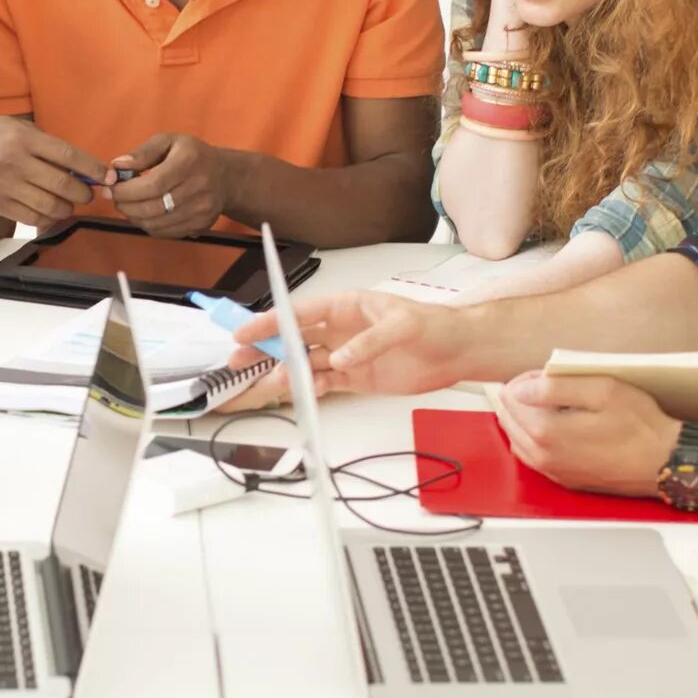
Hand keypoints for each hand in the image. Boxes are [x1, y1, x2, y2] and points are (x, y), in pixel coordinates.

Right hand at [0, 115, 109, 231]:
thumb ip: (42, 142)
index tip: (107, 176)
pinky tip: (51, 213)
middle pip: (63, 184)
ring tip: (69, 204)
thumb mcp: (12, 127)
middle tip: (88, 193)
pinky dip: (47, 219)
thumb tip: (75, 163)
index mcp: (24, 138)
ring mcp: (5, 185)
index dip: (92, 168)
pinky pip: (31, 217)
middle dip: (84, 193)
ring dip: (67, 208)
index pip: (68, 156)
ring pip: (50, 205)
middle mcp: (16, 162)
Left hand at [110, 133, 233, 236]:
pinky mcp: (201, 226)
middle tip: (115, 199)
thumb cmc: (191, 155)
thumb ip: (142, 153)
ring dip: (134, 217)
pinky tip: (143, 214)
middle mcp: (199, 188)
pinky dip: (147, 226)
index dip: (127, 190)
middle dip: (126, 206)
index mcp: (190, 162)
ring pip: (157, 224)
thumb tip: (117, 166)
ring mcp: (202, 211)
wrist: (225, 177)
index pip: (153, 184)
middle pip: (153, 207)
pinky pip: (165, 232)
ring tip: (127, 206)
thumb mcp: (168, 142)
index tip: (110, 188)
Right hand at [230, 291, 470, 396]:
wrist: (457, 352)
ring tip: (273, 382)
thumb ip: (370, 341)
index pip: (301, 313)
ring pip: (306, 363)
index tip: (248, 331)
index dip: (272, 322)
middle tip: (239, 359)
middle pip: (294, 338)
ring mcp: (347, 354)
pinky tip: (305, 392)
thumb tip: (340, 357)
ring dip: (287, 372)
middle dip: (266, 348)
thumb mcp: (404, 325)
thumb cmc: (434, 325)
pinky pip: (326, 382)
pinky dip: (313, 388)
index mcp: (346, 306)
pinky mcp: (357, 377)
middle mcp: (341, 329)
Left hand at [494, 371, 678, 497]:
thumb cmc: (641, 426)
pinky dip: (532, 439)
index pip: (512, 398)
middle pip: (508, 420)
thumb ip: (555, 386)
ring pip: (517, 440)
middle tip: (540, 385)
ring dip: (522, 419)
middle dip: (518, 399)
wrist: (666, 463)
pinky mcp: (565, 480)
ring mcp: (553, 471)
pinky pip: (533, 457)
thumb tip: (521, 388)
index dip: (524, 380)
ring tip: (542, 403)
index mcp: (547, 432)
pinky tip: (549, 428)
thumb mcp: (602, 390)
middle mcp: (544, 456)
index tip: (543, 375)